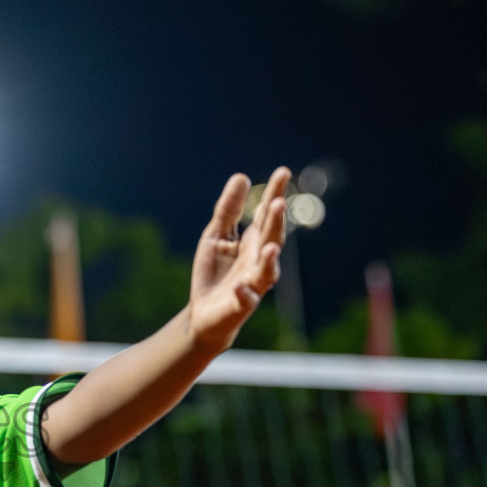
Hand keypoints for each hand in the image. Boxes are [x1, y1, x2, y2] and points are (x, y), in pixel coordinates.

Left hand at [187, 167, 289, 351]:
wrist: (203, 314)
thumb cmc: (214, 273)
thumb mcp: (216, 236)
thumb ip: (228, 210)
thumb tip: (241, 176)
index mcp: (253, 242)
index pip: (267, 215)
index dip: (275, 194)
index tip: (283, 172)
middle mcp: (258, 261)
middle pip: (271, 239)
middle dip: (275, 223)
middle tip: (278, 203)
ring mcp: (252, 284)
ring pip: (267, 271)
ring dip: (269, 260)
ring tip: (270, 247)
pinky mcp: (240, 305)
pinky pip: (245, 300)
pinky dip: (244, 294)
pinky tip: (239, 287)